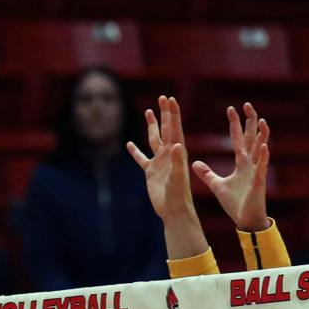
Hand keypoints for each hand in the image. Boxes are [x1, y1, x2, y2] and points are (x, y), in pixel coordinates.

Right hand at [127, 94, 198, 227]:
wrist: (174, 210)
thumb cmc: (178, 195)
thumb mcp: (177, 177)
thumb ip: (177, 161)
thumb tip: (176, 145)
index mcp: (177, 152)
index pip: (174, 128)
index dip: (172, 113)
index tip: (169, 99)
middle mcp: (169, 154)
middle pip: (166, 129)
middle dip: (164, 113)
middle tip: (162, 98)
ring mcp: (159, 162)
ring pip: (154, 139)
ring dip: (152, 126)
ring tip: (149, 112)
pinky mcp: (151, 172)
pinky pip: (142, 159)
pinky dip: (135, 151)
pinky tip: (129, 144)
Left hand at [192, 102, 271, 235]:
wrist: (245, 218)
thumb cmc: (234, 202)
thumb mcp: (217, 185)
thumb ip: (207, 173)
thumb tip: (194, 163)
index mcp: (241, 163)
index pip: (237, 139)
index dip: (235, 124)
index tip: (231, 109)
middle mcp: (250, 163)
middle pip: (250, 138)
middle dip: (249, 122)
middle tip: (247, 105)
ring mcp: (256, 171)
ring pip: (260, 149)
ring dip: (262, 135)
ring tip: (262, 121)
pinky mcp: (258, 182)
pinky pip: (261, 168)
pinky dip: (263, 157)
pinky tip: (265, 147)